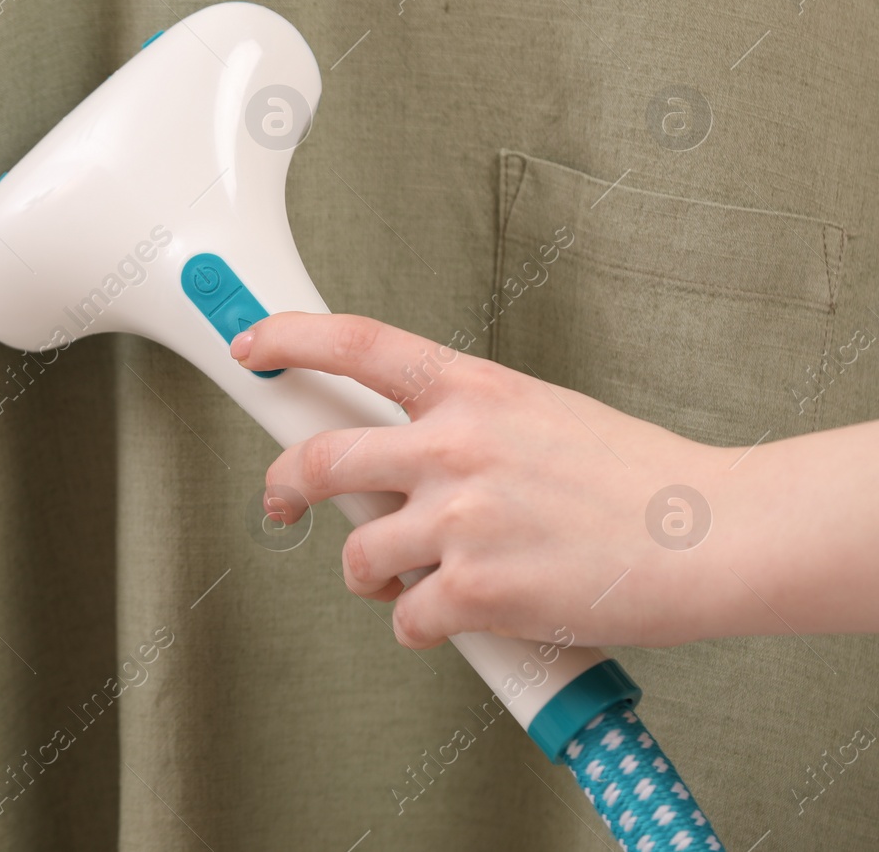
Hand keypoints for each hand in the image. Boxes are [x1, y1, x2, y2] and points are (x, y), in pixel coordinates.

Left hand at [229, 312, 749, 650]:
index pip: (357, 344)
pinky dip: (420, 627)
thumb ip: (466, 426)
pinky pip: (405, 617)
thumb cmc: (637, 479)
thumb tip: (403, 459)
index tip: (252, 343)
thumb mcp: (542, 415)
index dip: (289, 338)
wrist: (711, 535)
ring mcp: (460, 519)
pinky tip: (455, 619)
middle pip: (323, 459)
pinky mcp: (474, 591)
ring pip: (357, 553)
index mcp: (473, 389)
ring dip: (368, 574)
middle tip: (281, 503)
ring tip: (405, 581)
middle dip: (286, 485)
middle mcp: (454, 445)